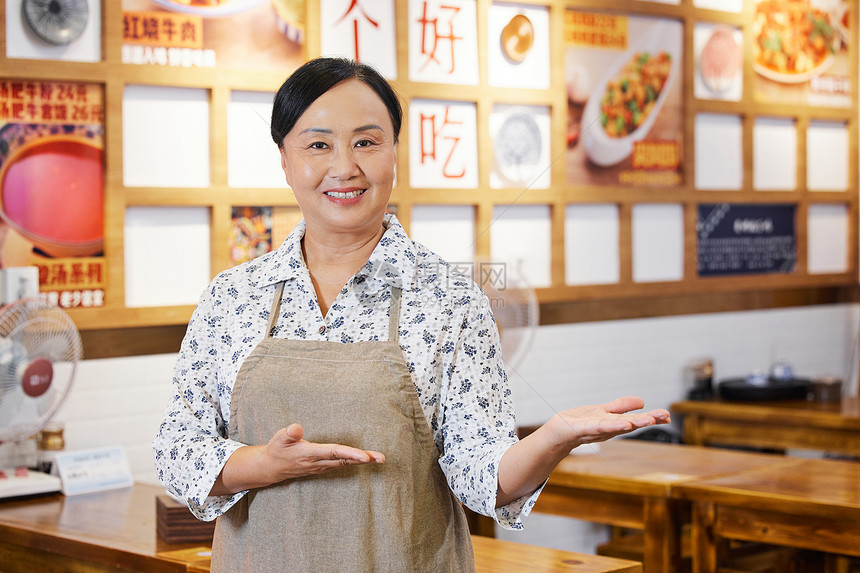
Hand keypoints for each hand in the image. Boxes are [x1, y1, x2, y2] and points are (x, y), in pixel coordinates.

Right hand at [259, 423, 384, 482]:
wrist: (271, 468)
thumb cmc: (277, 450)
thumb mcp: (278, 440)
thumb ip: (288, 434)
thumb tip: (297, 427)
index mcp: (310, 454)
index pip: (334, 453)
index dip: (350, 453)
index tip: (365, 456)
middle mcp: (319, 462)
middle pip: (345, 460)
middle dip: (364, 459)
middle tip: (382, 458)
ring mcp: (322, 466)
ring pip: (345, 463)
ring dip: (363, 461)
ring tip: (380, 458)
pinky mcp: (323, 466)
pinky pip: (342, 463)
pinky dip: (355, 461)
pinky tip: (366, 459)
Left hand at [543, 396, 670, 451]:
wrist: (559, 432)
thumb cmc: (582, 423)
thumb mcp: (605, 412)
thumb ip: (621, 407)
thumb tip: (642, 402)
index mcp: (614, 422)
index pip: (634, 419)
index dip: (651, 418)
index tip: (667, 416)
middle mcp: (607, 427)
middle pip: (628, 423)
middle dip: (645, 420)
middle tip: (663, 417)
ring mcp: (594, 428)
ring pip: (615, 425)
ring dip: (631, 423)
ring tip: (647, 420)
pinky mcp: (581, 428)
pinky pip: (597, 426)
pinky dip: (610, 425)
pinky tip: (623, 424)